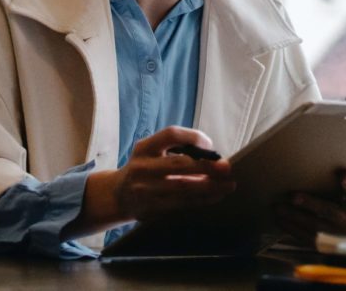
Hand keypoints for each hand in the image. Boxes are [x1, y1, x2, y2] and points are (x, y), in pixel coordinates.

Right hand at [112, 126, 234, 221]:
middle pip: (179, 164)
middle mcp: (142, 167)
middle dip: (207, 166)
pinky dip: (201, 200)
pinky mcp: (150, 209)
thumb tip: (213, 156)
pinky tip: (215, 196)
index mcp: (144, 148)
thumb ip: (176, 149)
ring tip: (228, 185)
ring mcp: (145, 190)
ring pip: (183, 187)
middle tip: (227, 167)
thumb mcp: (151, 151)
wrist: (117, 196)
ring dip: (210, 186)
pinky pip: (181, 204)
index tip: (210, 145)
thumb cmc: (144, 168)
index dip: (193, 138)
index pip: (171, 135)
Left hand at [274, 169, 345, 245]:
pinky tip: (281, 220)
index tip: (342, 175)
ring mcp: (340, 237)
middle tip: (293, 196)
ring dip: (294, 217)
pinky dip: (292, 229)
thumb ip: (342, 187)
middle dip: (310, 204)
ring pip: (315, 227)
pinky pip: (307, 238)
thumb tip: (320, 168)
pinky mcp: (327, 246)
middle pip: (330, 211)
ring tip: (278, 208)